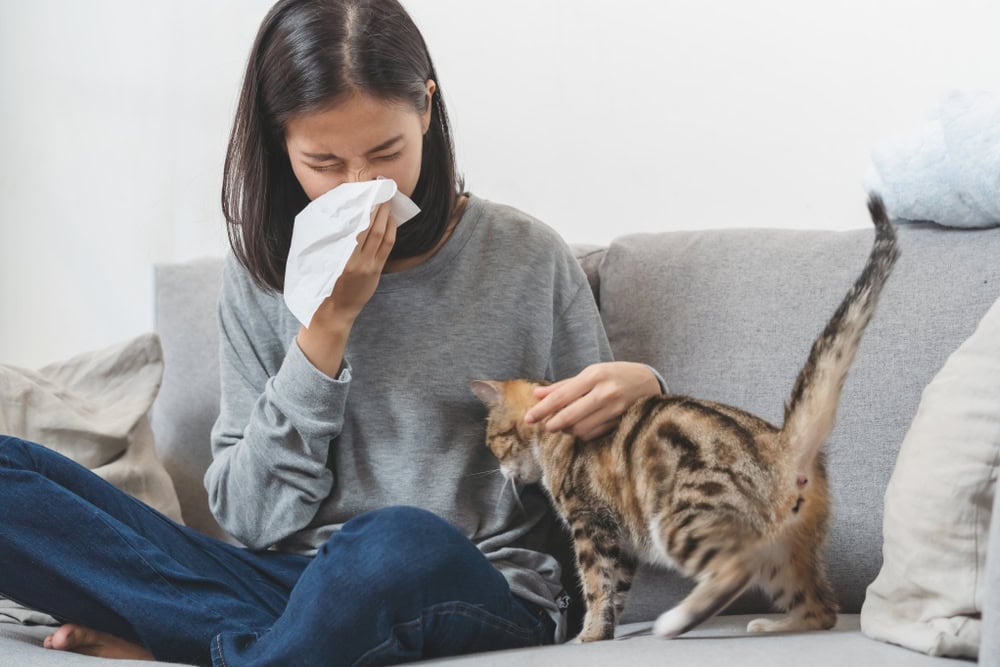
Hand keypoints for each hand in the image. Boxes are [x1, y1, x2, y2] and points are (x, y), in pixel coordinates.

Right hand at [297, 203, 394, 376]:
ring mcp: (369, 267)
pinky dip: (390, 231)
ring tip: (387, 201)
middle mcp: (357, 261)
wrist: (333, 312)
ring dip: (386, 217)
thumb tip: (341, 216)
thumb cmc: (322, 284)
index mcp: (341, 258)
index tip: (367, 193)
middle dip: (379, 208)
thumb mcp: (322, 261)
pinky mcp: (376, 271)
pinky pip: (387, 247)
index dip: (366, 209)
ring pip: (382, 236)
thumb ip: (333, 242)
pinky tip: (390, 220)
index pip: (358, 227)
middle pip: (373, 228)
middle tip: (381, 190)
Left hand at [524, 362, 661, 440]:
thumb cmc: (615, 375)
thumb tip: (536, 394)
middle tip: (544, 425)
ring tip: (562, 424)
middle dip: (552, 424)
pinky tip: (578, 427)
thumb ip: (563, 385)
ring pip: (580, 429)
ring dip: (566, 430)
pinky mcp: (620, 423)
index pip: (561, 397)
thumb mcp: (590, 373)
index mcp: (594, 376)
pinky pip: (592, 435)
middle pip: (569, 416)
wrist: (649, 382)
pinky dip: (580, 434)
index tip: (528, 418)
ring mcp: (614, 410)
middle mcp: (605, 393)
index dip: (541, 409)